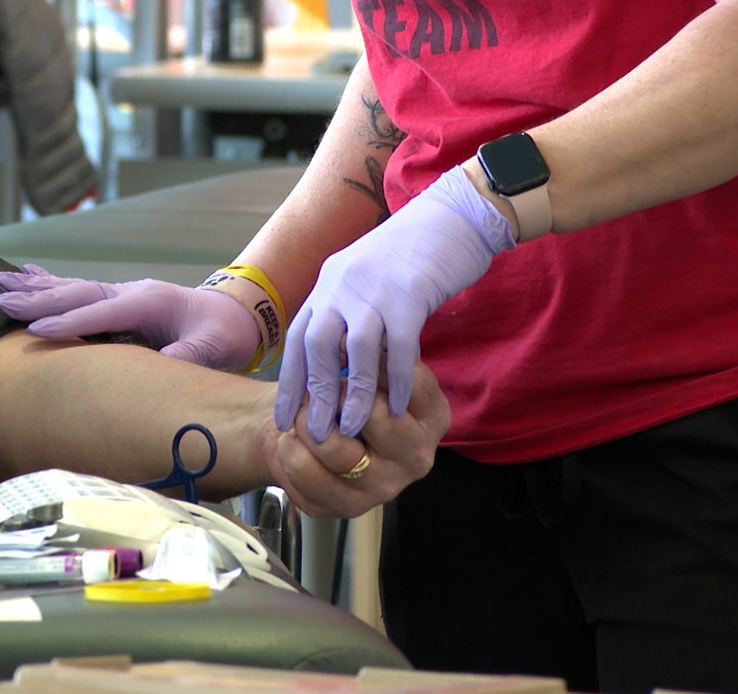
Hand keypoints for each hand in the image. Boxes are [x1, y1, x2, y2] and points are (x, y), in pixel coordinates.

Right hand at [0, 264, 260, 371]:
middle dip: (37, 299)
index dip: (68, 323)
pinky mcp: (118, 302)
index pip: (101, 312)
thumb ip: (188, 357)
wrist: (235, 315)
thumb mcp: (215, 348)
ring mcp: (122, 294)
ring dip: (33, 288)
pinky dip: (48, 284)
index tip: (35, 332)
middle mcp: (130, 292)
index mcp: (149, 301)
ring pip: (70, 288)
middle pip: (76, 293)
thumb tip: (160, 369)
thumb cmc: (225, 333)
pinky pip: (77, 292)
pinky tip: (25, 276)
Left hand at [268, 362, 449, 517]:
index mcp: (432, 416)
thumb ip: (368, 354)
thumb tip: (348, 339)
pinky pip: (309, 475)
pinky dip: (290, 450)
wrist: (310, 432)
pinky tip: (291, 441)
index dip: (370, 361)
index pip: (410, 381)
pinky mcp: (350, 507)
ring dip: (306, 425)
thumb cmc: (346, 393)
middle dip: (335, 395)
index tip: (343, 349)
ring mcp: (386, 486)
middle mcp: (417, 455)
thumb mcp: (365, 366)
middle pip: (376, 416)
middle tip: (316, 389)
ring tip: (299, 415)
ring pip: (338, 451)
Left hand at [275, 165, 514, 440]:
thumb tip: (335, 362)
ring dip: (353, 395)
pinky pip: (399, 347)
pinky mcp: (411, 292)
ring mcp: (375, 288)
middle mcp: (342, 284)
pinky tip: (399, 407)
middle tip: (317, 434)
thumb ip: (347, 314)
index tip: (284, 419)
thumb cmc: (413, 257)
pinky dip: (397, 380)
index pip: (297, 339)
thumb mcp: (365, 279)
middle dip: (314, 395)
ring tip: (352, 430)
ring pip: (355, 351)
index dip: (289, 382)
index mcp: (328, 284)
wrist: (454, 215)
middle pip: (316, 347)